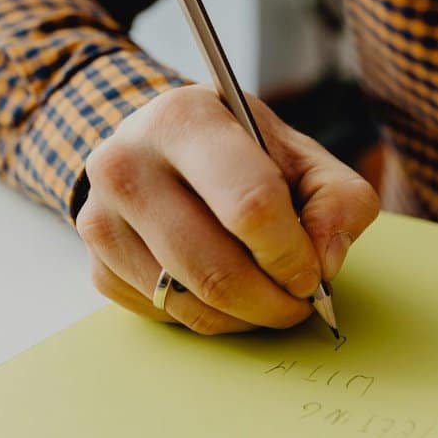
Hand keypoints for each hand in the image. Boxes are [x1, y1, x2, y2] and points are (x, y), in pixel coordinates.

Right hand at [76, 85, 379, 332]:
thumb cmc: (244, 155)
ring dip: (246, 317)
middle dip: (273, 301)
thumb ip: (339, 202)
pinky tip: (225, 291)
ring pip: (190, 302)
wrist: (166, 150)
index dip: (291, 254)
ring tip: (269, 297)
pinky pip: (165, 316)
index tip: (312, 272)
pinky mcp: (98, 264)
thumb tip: (324, 263)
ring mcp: (100, 217)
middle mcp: (126, 163)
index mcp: (184, 119)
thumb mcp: (304, 157)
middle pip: (216, 268)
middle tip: (300, 302)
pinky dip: (209, 318)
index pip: (250, 205)